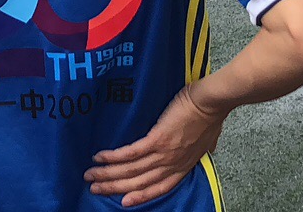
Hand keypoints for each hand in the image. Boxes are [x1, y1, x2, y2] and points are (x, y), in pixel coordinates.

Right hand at [87, 85, 226, 206]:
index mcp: (184, 165)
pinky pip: (131, 153)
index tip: (124, 201)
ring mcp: (164, 153)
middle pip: (139, 182)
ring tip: (90, 175)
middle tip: (95, 188)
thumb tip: (207, 148)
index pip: (160, 187)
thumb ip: (202, 148)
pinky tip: (100, 157)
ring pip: (132, 170)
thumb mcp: (209, 139)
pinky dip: (114, 157)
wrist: (212, 101)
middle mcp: (172, 163)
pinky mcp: (157, 139)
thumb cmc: (212, 115)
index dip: (141, 196)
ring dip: (108, 174)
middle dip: (114, 187)